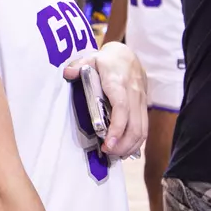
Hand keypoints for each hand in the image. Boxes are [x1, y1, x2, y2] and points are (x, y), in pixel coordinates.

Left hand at [63, 41, 147, 159]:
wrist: (128, 56)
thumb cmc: (108, 61)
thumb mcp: (91, 59)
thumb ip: (78, 66)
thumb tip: (67, 73)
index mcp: (119, 82)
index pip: (121, 108)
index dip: (116, 128)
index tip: (108, 143)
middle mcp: (133, 93)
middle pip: (134, 125)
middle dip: (122, 144)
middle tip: (107, 153)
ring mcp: (141, 102)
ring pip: (142, 129)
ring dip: (130, 146)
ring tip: (115, 155)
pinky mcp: (144, 107)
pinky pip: (144, 128)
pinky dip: (135, 142)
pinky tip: (124, 149)